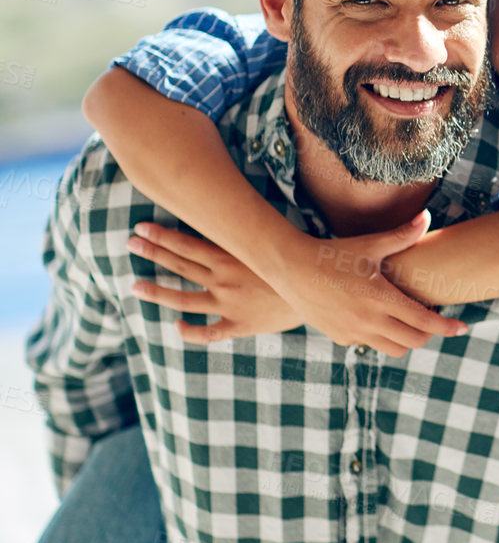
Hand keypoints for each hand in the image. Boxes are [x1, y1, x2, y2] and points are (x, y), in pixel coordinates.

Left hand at [128, 221, 303, 341]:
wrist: (323, 293)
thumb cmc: (304, 261)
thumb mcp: (278, 241)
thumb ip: (254, 232)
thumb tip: (239, 211)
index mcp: (232, 257)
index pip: (188, 244)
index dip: (162, 236)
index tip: (142, 228)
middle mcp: (224, 280)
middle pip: (180, 266)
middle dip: (153, 253)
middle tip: (131, 243)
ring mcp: (229, 304)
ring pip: (183, 299)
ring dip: (157, 293)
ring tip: (135, 287)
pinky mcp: (239, 325)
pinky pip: (210, 332)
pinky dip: (191, 332)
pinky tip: (176, 327)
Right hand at [263, 212, 467, 356]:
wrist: (291, 268)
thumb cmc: (333, 253)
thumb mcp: (370, 245)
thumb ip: (402, 235)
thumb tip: (427, 217)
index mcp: (380, 299)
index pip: (424, 322)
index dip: (447, 328)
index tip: (463, 328)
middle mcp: (368, 322)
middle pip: (413, 342)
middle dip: (428, 333)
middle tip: (431, 316)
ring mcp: (353, 333)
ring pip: (394, 350)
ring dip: (406, 339)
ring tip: (407, 319)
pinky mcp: (340, 337)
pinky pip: (370, 345)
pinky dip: (381, 337)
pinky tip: (379, 318)